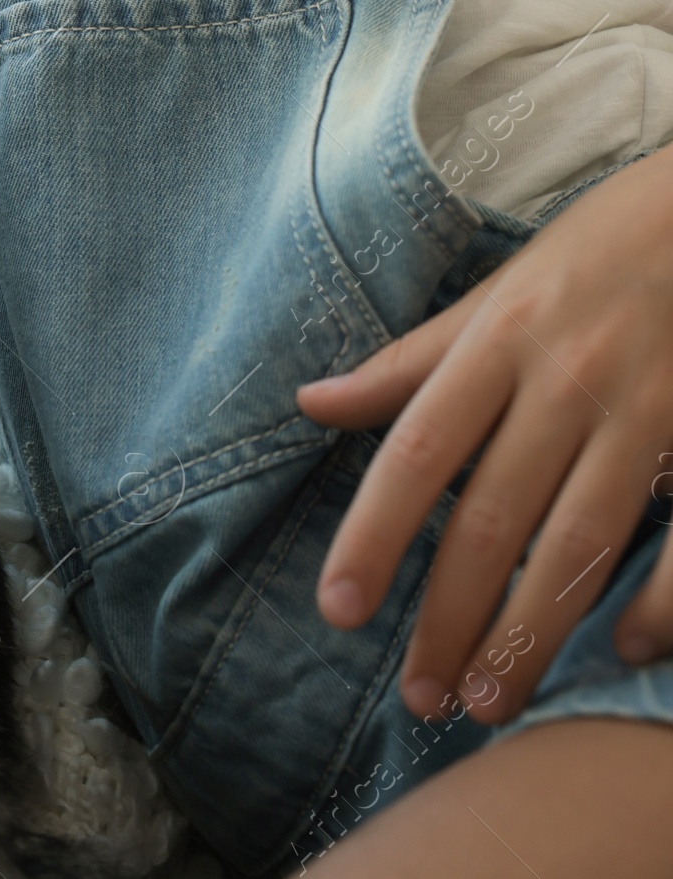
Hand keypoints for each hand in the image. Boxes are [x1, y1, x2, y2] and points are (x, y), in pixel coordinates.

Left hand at [297, 142, 672, 724]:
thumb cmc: (600, 250)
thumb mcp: (501, 290)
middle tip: (418, 697)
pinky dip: (657, 604)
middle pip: (494, 515)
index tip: (338, 610)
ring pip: (580, 542)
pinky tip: (622, 650)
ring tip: (489, 700)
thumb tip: (312, 404)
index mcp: (503, 336)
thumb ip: (413, 361)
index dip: (374, 533)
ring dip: (531, 634)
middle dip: (450, 615)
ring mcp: (646, 409)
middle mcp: (567, 376)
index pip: (418, 448)